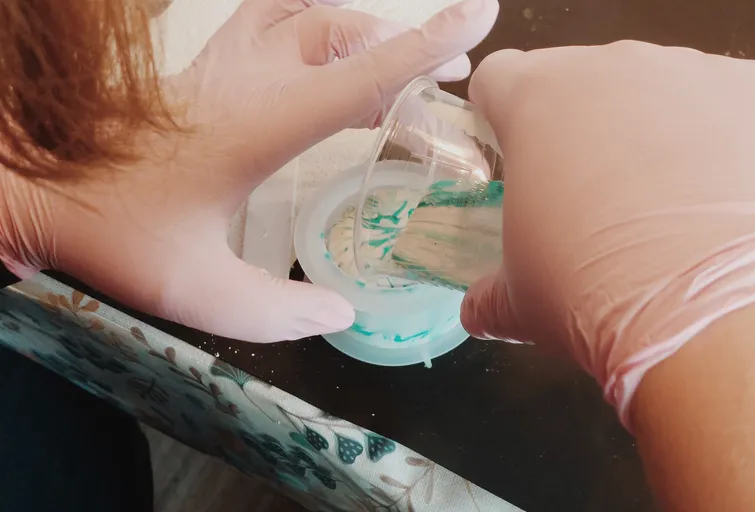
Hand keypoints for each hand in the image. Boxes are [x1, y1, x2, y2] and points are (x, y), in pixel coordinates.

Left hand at [0, 0, 498, 341]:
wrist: (38, 188)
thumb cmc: (117, 234)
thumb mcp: (201, 291)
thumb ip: (277, 310)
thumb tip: (341, 312)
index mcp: (264, 128)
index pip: (362, 77)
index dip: (426, 46)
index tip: (478, 16)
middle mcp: (248, 82)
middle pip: (341, 32)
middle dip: (403, 43)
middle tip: (443, 72)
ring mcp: (220, 67)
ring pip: (302, 13)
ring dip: (357, 27)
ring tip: (388, 56)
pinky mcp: (200, 69)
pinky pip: (263, 17)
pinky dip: (304, 17)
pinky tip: (315, 42)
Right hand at [460, 42, 754, 422]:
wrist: (729, 320)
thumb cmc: (599, 299)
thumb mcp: (523, 302)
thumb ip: (490, 293)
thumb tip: (476, 310)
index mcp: (539, 99)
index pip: (501, 79)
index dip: (505, 119)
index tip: (521, 160)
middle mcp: (620, 66)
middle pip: (591, 83)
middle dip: (591, 133)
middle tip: (605, 207)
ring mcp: (705, 72)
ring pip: (672, 93)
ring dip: (668, 138)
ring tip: (686, 216)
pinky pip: (748, 110)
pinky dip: (744, 148)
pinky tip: (749, 210)